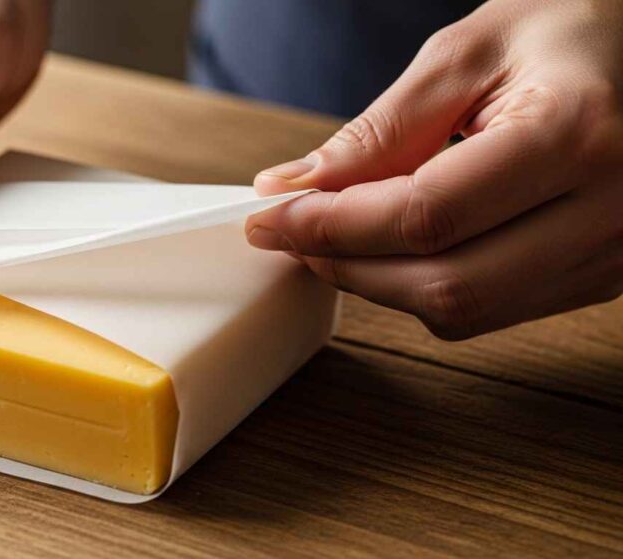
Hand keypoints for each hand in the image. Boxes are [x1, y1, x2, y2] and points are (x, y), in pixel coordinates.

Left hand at [246, 0, 622, 339]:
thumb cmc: (573, 27)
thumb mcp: (469, 53)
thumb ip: (381, 130)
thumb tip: (294, 188)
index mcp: (575, 134)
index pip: (426, 216)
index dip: (333, 226)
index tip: (270, 217)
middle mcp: (610, 209)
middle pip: (445, 282)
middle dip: (348, 264)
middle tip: (291, 233)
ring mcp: (614, 253)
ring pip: (467, 309)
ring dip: (380, 283)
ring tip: (334, 237)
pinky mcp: (604, 274)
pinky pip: (494, 308)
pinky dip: (426, 285)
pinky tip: (393, 247)